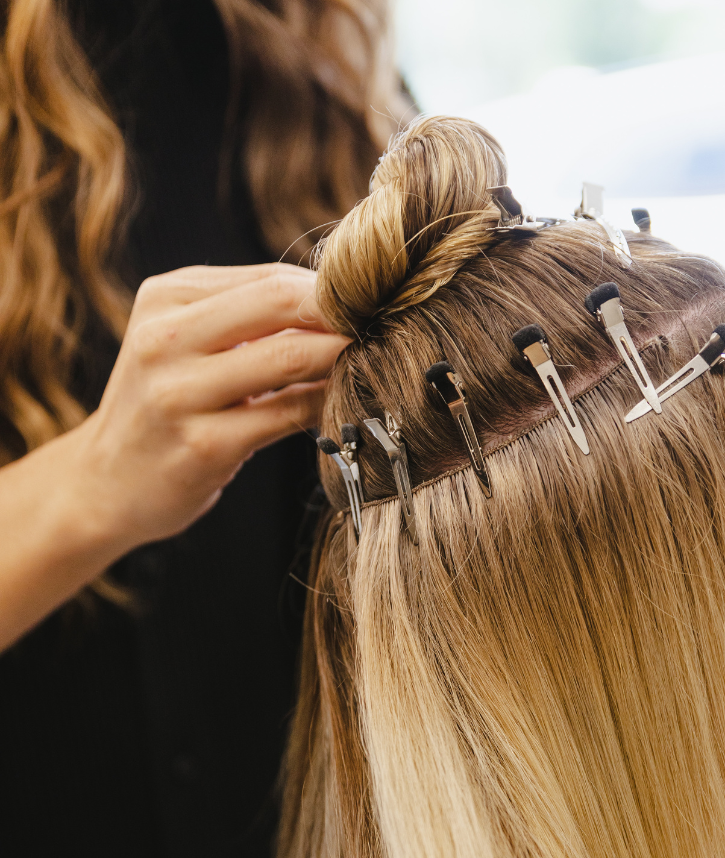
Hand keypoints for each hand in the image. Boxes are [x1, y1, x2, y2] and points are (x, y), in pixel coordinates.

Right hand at [72, 261, 348, 549]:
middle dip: (341, 312)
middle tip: (386, 328)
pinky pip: (286, 415)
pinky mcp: (204, 445)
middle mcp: (165, 338)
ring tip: (372, 364)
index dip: (331, 289)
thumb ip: (247, 318)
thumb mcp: (186, 344)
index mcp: (165, 298)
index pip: (268, 277)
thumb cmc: (165, 407)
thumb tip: (341, 302)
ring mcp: (180, 393)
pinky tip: (344, 406)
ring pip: (287, 357)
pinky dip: (324, 405)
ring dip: (340, 358)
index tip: (373, 308)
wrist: (108, 483)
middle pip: (278, 301)